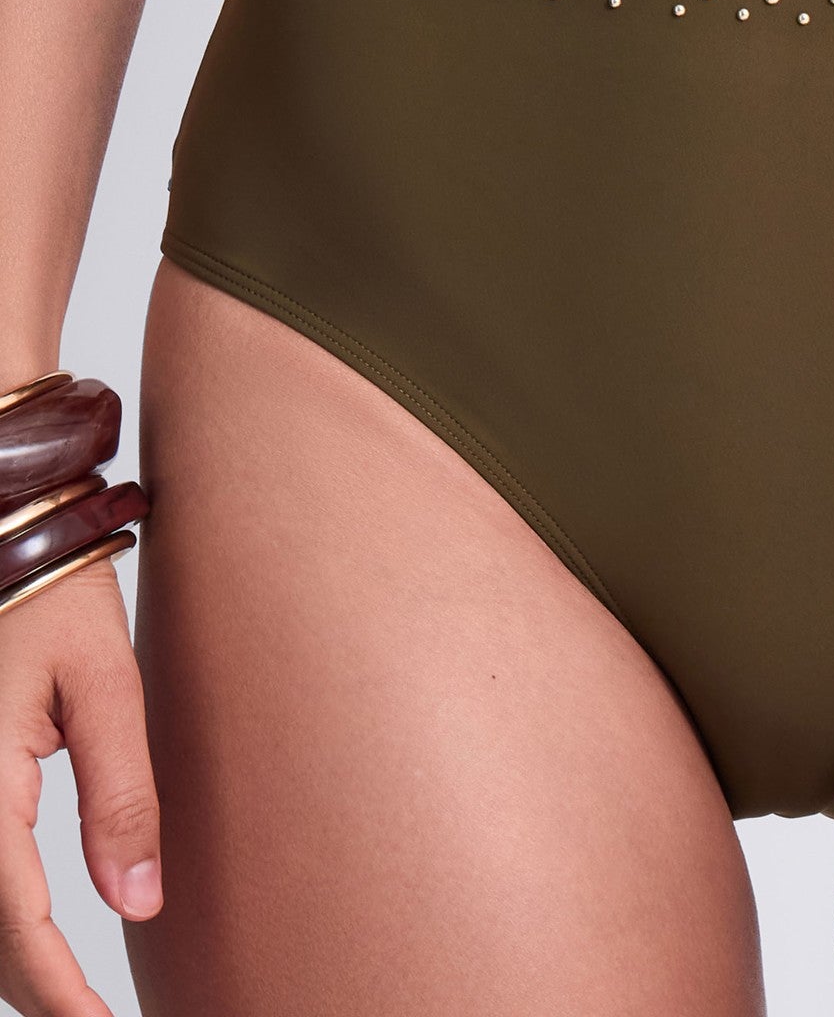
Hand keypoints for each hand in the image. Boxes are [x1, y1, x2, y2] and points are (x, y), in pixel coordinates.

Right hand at [0, 557, 161, 1016]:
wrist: (8, 540)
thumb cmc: (58, 601)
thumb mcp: (107, 687)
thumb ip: (122, 795)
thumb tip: (141, 906)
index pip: (14, 928)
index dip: (59, 993)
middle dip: (38, 990)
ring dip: (16, 961)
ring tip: (77, 994)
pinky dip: (0, 921)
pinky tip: (37, 943)